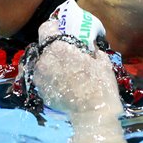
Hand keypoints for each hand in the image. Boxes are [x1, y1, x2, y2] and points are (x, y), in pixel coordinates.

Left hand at [31, 1, 120, 116]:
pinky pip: (44, 76)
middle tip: (69, 53)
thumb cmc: (100, 85)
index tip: (63, 31)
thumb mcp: (102, 61)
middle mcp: (44, 60)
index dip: (55, 28)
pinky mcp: (40, 90)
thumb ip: (92, 49)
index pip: (46, 28)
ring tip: (67, 69)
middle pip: (45, 46)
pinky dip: (51, 76)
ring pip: (43, 62)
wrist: (92, 114)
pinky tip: (65, 82)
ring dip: (53, 62)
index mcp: (59, 48)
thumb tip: (89, 46)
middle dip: (55, 47)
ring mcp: (40, 76)